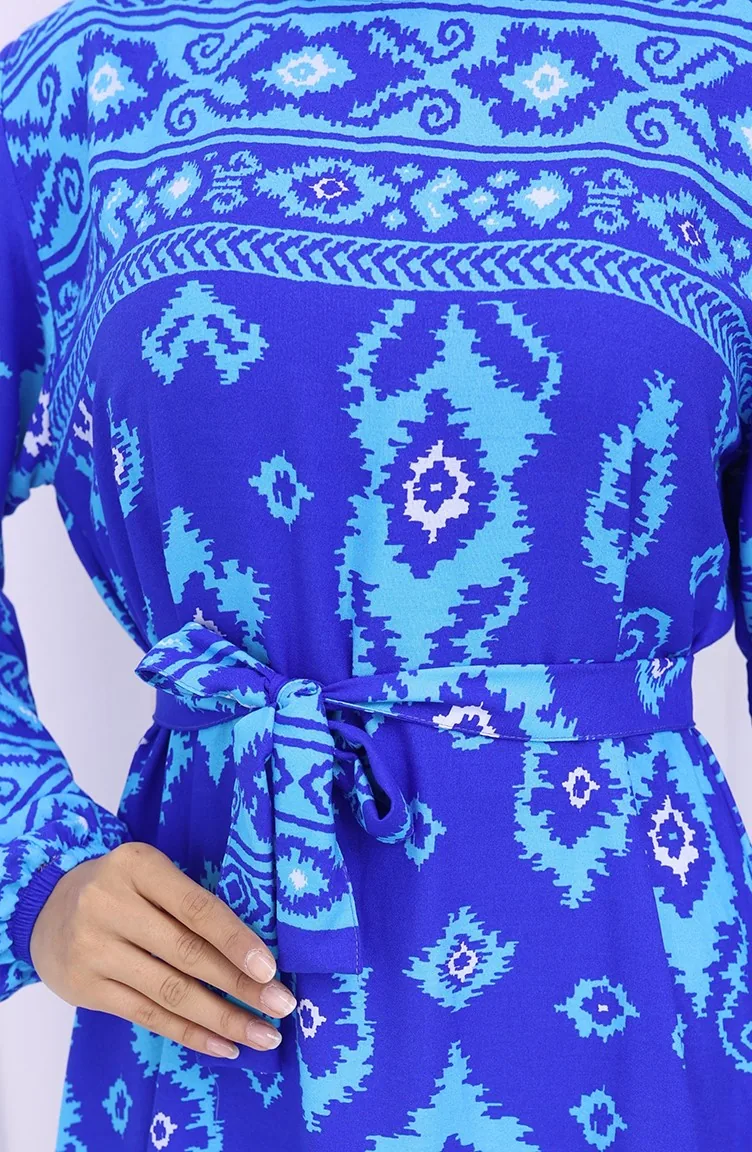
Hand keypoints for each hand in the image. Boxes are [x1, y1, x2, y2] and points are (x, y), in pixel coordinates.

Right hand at [29, 841, 296, 1058]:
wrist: (45, 909)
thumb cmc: (120, 889)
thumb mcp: (150, 876)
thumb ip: (190, 904)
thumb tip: (254, 955)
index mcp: (138, 866)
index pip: (196, 908)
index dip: (235, 940)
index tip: (270, 969)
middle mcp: (112, 906)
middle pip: (187, 953)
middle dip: (241, 985)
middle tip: (282, 1007)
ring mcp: (95, 949)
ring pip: (170, 992)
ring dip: (223, 1018)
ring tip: (263, 1035)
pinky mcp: (86, 989)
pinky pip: (147, 1016)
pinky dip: (190, 1033)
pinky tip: (223, 1045)